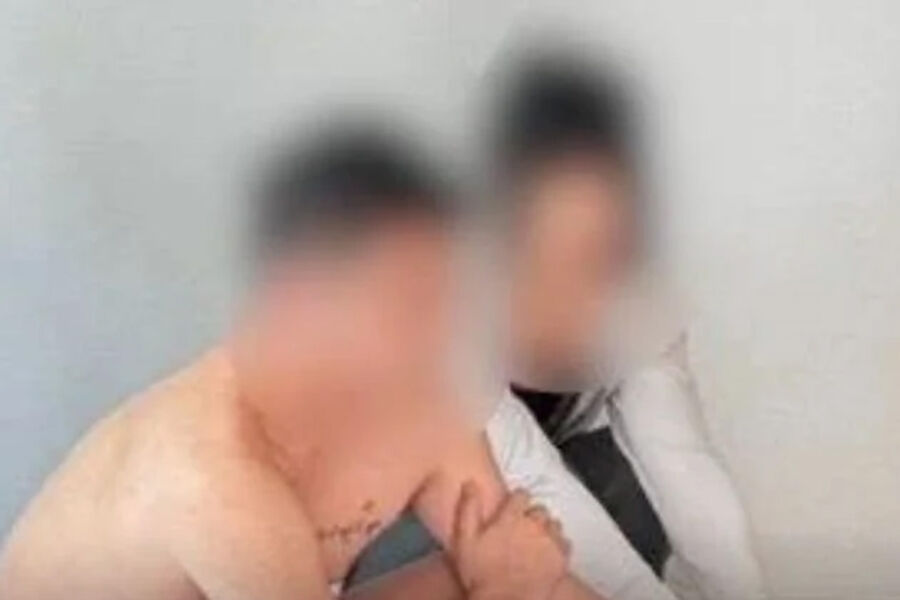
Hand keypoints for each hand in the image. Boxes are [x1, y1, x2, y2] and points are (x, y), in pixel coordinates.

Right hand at [450, 482, 569, 599]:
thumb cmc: (481, 575)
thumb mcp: (465, 540)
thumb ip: (468, 509)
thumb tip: (470, 483)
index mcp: (511, 517)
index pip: (521, 494)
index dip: (517, 499)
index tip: (512, 507)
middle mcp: (534, 525)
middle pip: (540, 509)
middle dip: (532, 514)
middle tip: (523, 528)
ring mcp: (550, 543)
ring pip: (554, 524)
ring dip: (547, 528)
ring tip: (537, 540)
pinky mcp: (561, 560)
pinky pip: (566, 543)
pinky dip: (559, 545)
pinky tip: (549, 553)